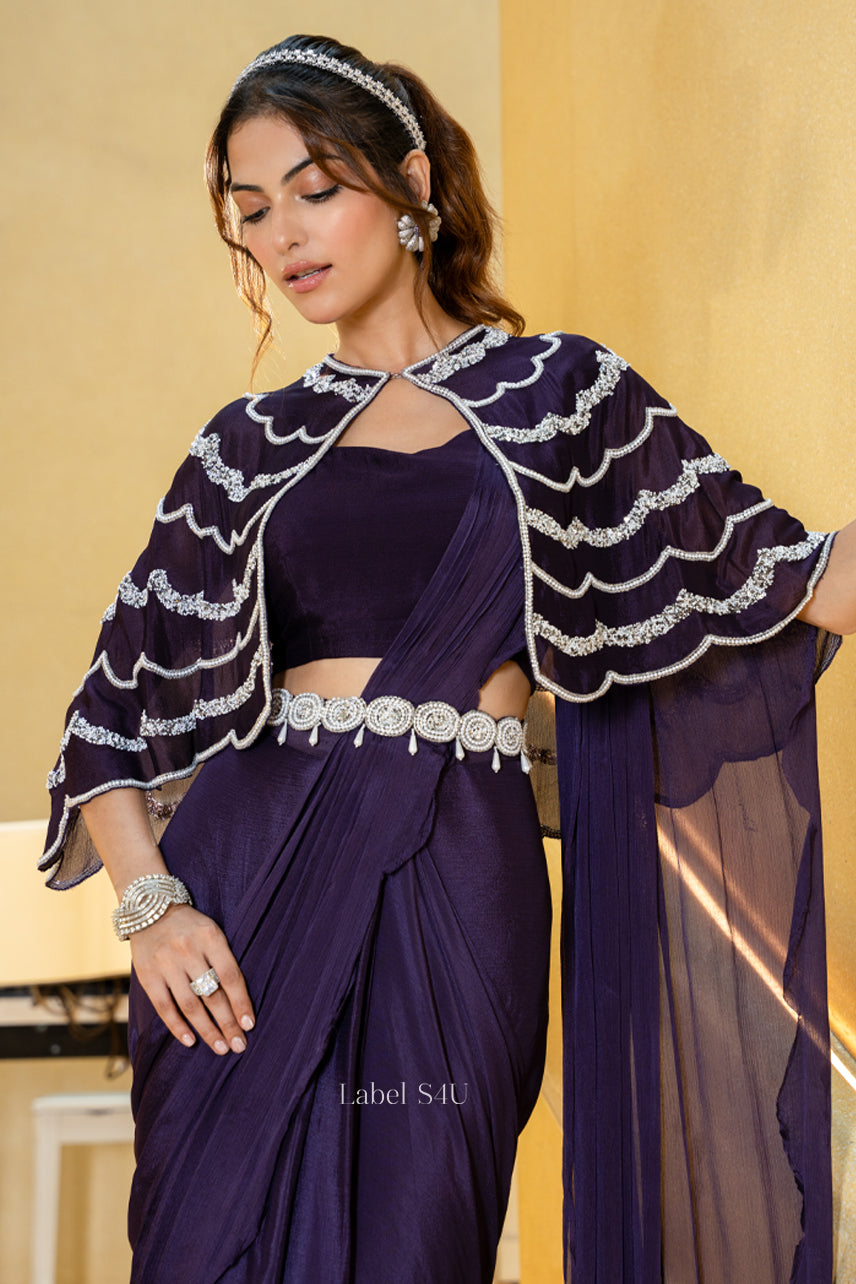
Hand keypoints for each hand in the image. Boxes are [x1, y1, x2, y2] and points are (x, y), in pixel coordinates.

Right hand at [129, 903, 254, 1054]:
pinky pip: (164, 1007)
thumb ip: (223, 960)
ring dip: (207, 1030)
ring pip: (190, 1005)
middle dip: (228, 1023)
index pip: (231, 976)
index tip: (250, 1025)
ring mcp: (166, 964)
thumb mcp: (212, 932)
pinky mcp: (147, 975)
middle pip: (212, 995)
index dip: (241, 1003)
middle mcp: (188, 950)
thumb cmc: (189, 926)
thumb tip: (240, 1002)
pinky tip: (191, 1041)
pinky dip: (178, 1026)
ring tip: (220, 1047)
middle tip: (239, 1045)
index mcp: (211, 937)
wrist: (149, 908)